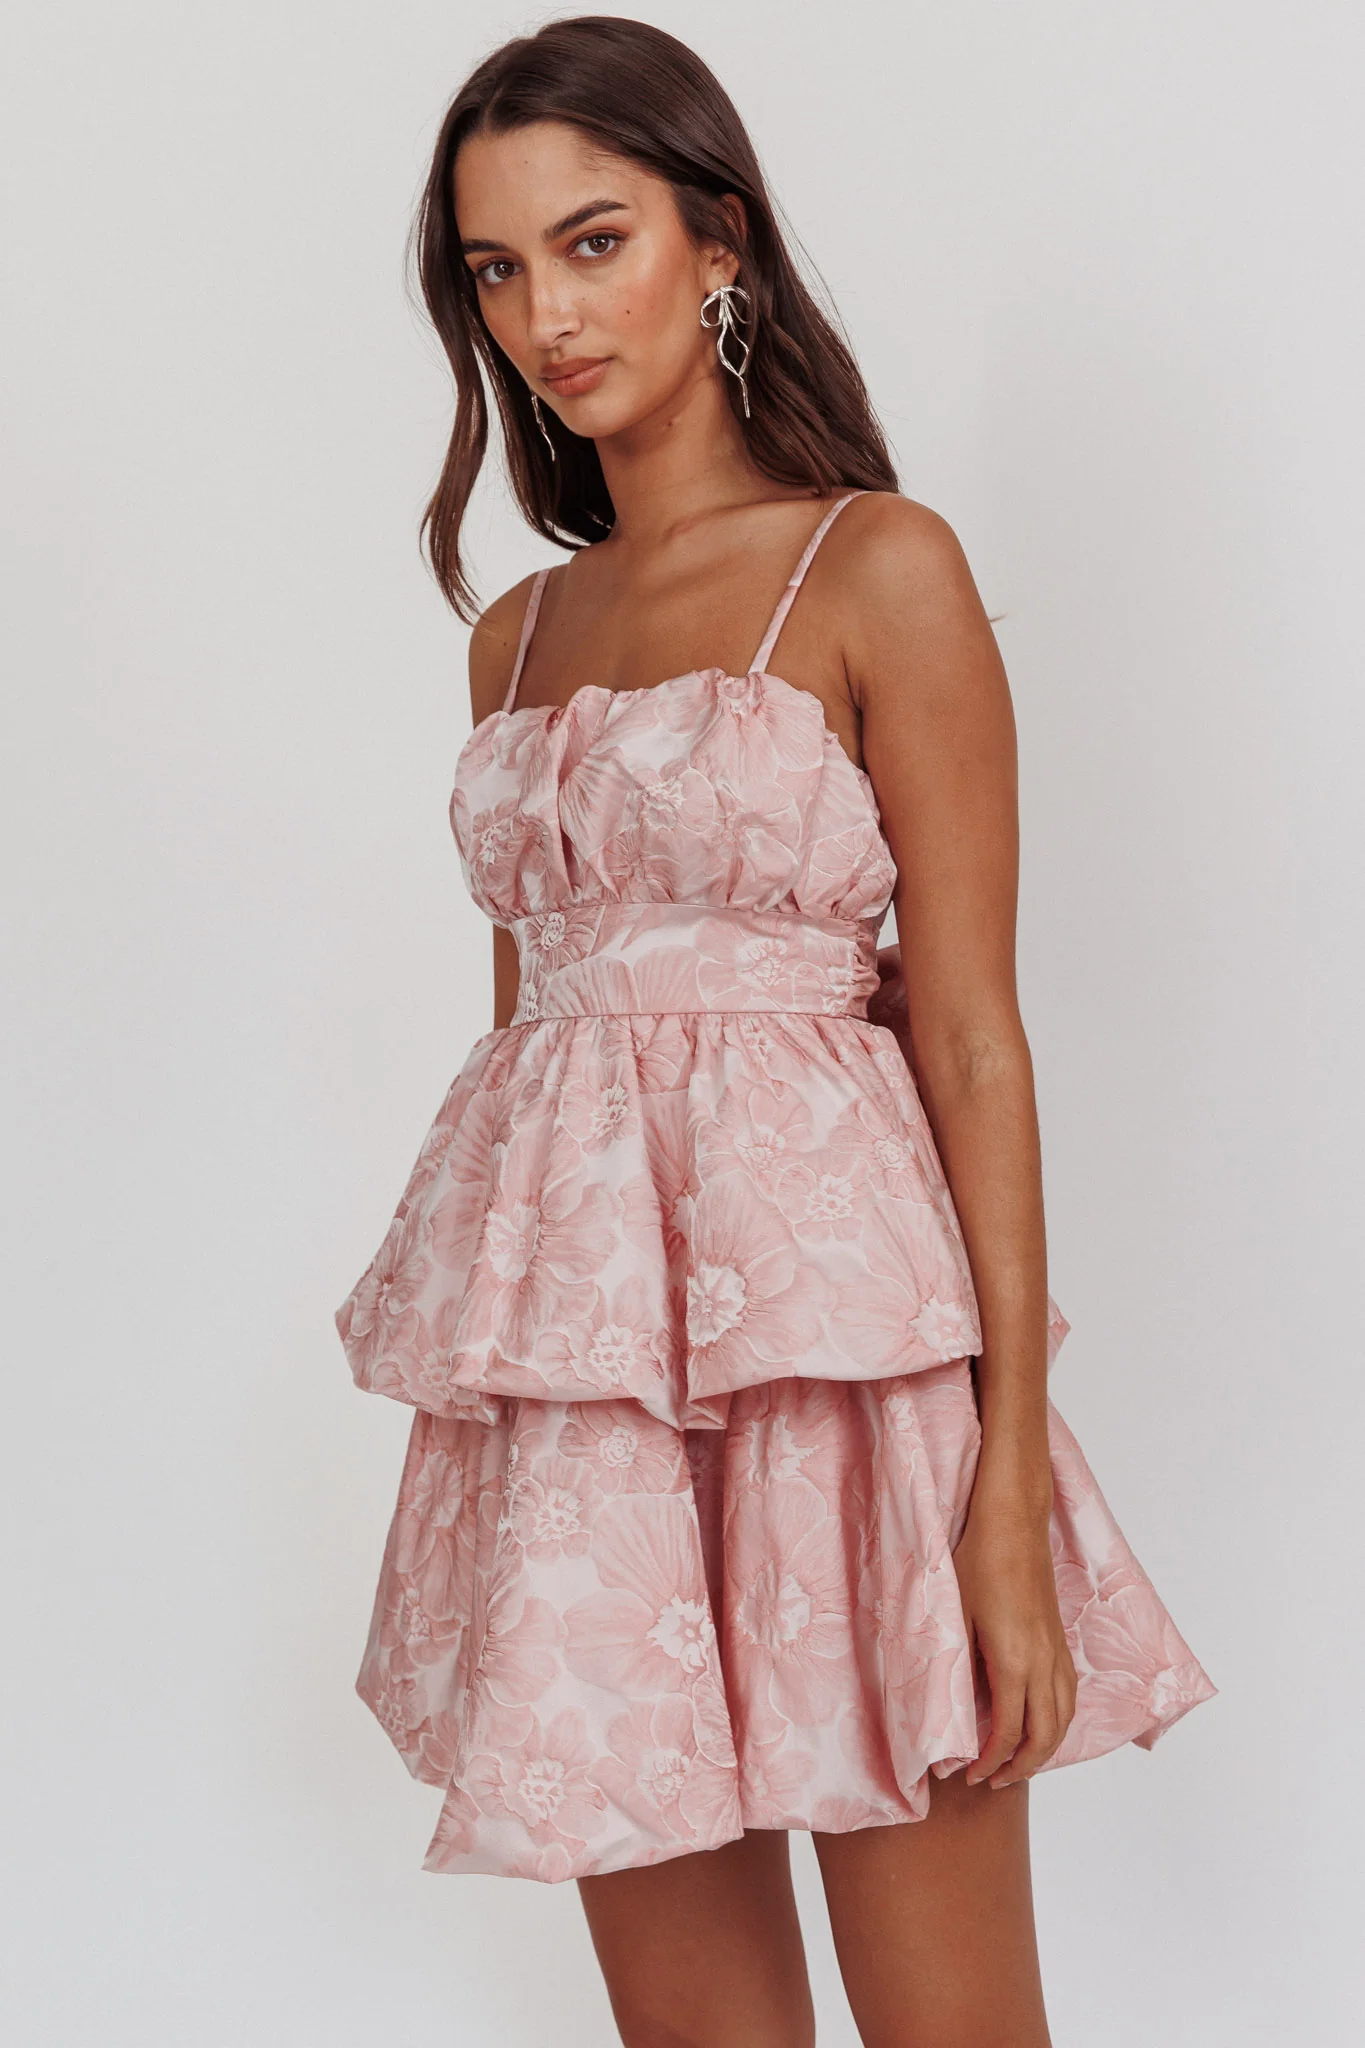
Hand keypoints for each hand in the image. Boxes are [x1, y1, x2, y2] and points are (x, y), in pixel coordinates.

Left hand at [955, 1496, 1077, 1789]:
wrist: (1014, 1521)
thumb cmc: (979, 1561)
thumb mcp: (957, 1616)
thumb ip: (960, 1667)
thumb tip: (952, 1714)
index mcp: (1016, 1661)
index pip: (1008, 1732)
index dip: (989, 1762)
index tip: (967, 1775)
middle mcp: (1044, 1663)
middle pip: (1044, 1737)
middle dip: (1019, 1767)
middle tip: (989, 1781)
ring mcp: (1057, 1651)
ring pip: (1063, 1719)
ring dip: (1042, 1750)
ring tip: (1014, 1763)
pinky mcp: (1060, 1640)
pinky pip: (1068, 1696)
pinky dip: (1056, 1722)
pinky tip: (1037, 1724)